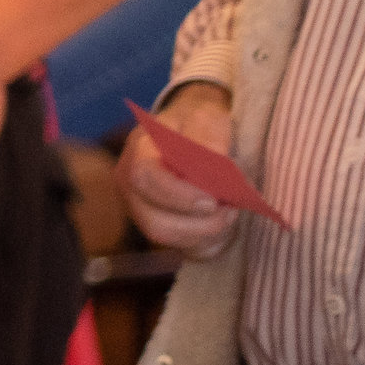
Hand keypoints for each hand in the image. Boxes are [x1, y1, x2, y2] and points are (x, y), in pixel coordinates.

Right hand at [117, 82, 240, 260]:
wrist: (194, 130)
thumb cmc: (197, 122)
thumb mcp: (204, 113)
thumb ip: (208, 133)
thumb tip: (216, 161)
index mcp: (138, 152)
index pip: (144, 179)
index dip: (178, 196)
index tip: (213, 200)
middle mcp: (132, 187)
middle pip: (155, 222)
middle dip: (200, 225)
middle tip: (232, 210)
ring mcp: (144, 211)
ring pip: (171, 241)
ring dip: (208, 234)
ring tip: (231, 213)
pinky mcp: (164, 228)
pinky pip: (187, 251)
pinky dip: (211, 244)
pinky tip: (224, 224)